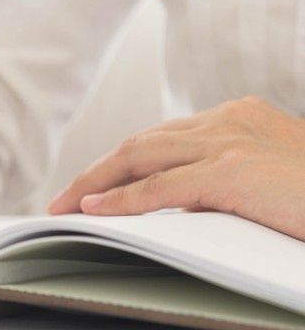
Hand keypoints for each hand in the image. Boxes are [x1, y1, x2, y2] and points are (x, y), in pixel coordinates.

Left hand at [48, 96, 304, 239]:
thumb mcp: (267, 182)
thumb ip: (223, 183)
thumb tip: (178, 204)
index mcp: (239, 116)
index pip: (161, 138)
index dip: (121, 162)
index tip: (92, 184)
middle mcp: (229, 120)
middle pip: (141, 143)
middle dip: (96, 171)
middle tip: (62, 198)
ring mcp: (229, 142)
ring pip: (139, 158)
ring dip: (94, 184)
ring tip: (64, 206)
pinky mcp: (231, 171)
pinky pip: (158, 187)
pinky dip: (120, 201)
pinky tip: (92, 213)